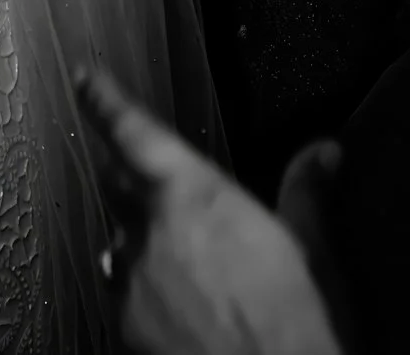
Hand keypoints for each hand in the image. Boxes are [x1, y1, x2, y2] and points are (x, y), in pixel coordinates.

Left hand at [76, 69, 342, 354]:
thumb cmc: (296, 329)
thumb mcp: (311, 253)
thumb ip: (305, 194)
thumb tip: (323, 152)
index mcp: (194, 197)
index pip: (133, 132)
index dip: (104, 101)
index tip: (86, 80)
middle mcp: (150, 234)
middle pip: (118, 186)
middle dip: (131, 182)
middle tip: (157, 193)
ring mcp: (131, 284)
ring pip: (119, 247)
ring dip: (140, 245)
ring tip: (182, 266)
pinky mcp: (122, 328)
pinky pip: (121, 297)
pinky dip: (141, 293)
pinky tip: (177, 310)